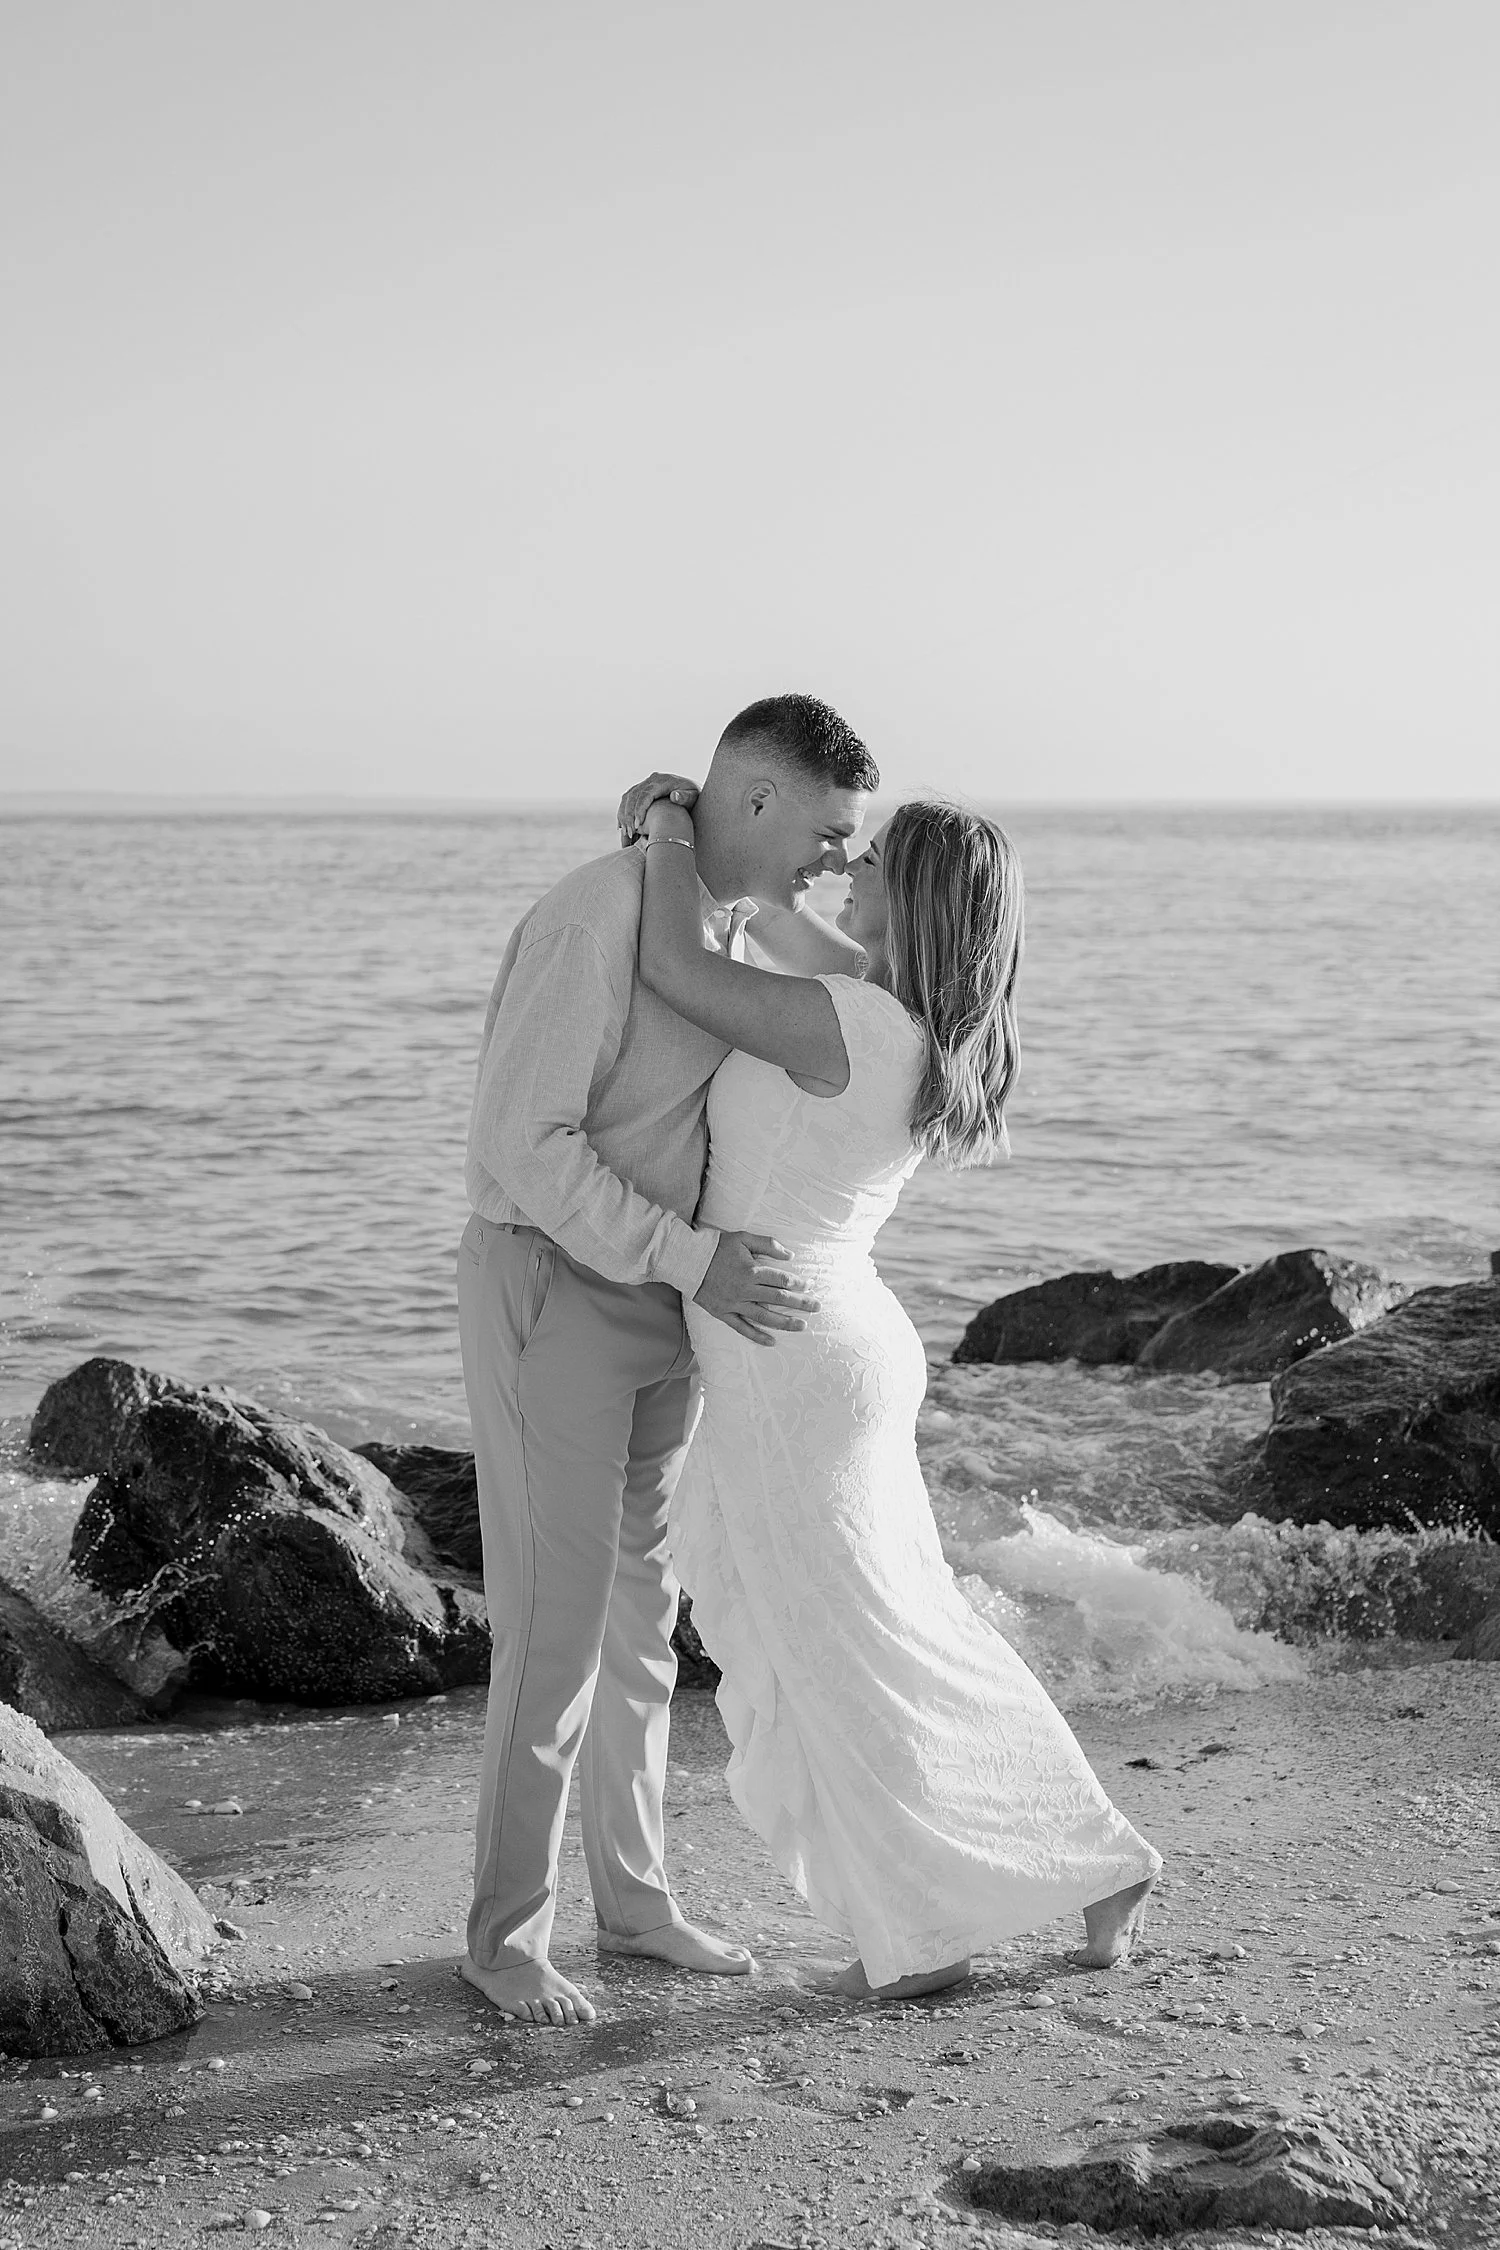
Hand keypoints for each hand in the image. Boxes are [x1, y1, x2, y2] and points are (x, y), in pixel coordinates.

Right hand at [618, 772, 699, 843]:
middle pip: (633, 795)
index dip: (639, 810)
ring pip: (628, 797)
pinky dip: (623, 812)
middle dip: (628, 815)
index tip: (637, 826)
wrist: (693, 791)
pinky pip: (628, 799)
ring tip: (625, 832)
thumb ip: (686, 797)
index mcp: (663, 781)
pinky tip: (622, 825)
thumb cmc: (695, 796)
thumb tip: (674, 796)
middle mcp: (652, 780)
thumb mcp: (694, 797)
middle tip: (629, 833)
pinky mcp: (643, 790)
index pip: (645, 794)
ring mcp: (646, 784)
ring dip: (623, 814)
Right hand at [693, 1231, 818, 1346]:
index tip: (808, 1286)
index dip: (797, 1283)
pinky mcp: (723, 1313)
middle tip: (817, 1307)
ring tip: (802, 1326)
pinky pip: (742, 1328)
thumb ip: (767, 1244)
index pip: (781, 1280)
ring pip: (764, 1317)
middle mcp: (745, 1289)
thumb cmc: (716, 1247)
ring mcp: (734, 1303)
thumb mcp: (743, 1238)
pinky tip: (772, 1342)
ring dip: (785, 1323)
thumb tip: (790, 1255)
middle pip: (778, 1299)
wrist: (687, 1261)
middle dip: (800, 1303)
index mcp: (751, 1270)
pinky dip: (757, 1336)